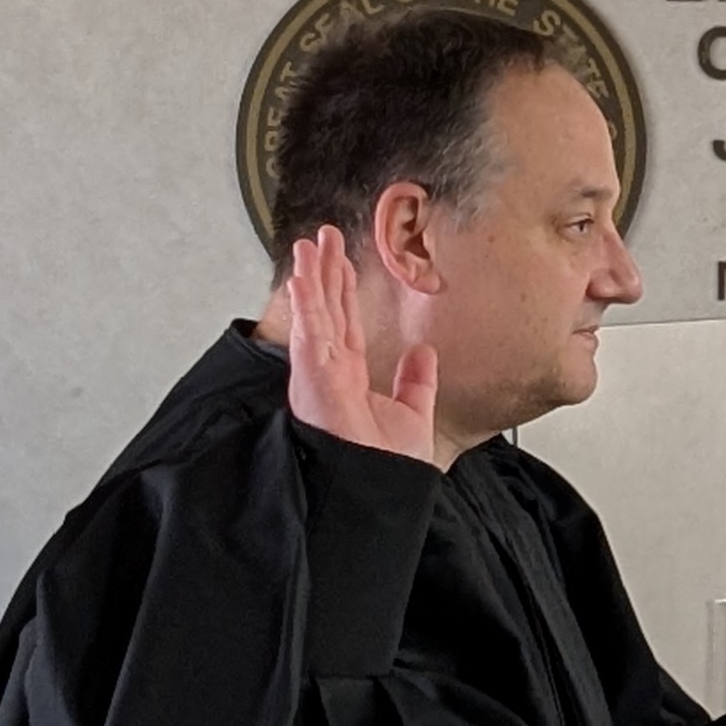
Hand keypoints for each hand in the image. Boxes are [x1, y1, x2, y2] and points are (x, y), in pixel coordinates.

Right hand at [284, 227, 438, 463]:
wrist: (379, 487)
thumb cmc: (387, 465)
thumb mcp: (413, 414)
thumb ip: (416, 382)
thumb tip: (422, 353)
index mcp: (350, 375)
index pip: (344, 321)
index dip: (342, 289)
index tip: (341, 261)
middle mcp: (330, 370)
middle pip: (325, 309)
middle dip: (323, 272)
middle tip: (322, 237)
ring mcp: (318, 373)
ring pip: (313, 314)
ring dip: (309, 278)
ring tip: (309, 245)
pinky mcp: (313, 379)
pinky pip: (308, 334)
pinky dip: (305, 304)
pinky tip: (303, 278)